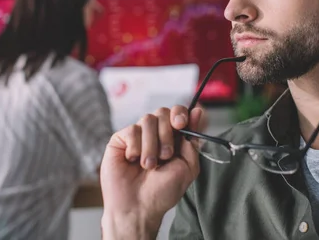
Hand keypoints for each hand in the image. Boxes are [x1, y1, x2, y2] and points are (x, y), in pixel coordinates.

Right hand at [100, 105, 205, 238]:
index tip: (181, 123)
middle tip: (166, 155)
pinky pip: (131, 130)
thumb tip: (198, 112)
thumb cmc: (162, 192)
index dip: (180, 113)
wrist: (138, 208)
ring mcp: (137, 136)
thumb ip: (193, 141)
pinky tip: (133, 161)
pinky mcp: (120, 140)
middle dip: (167, 133)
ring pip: (147, 119)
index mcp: (173, 138)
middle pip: (163, 112)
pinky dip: (136, 147)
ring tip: (149, 165)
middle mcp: (155, 134)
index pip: (177, 112)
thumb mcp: (188, 168)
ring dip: (152, 145)